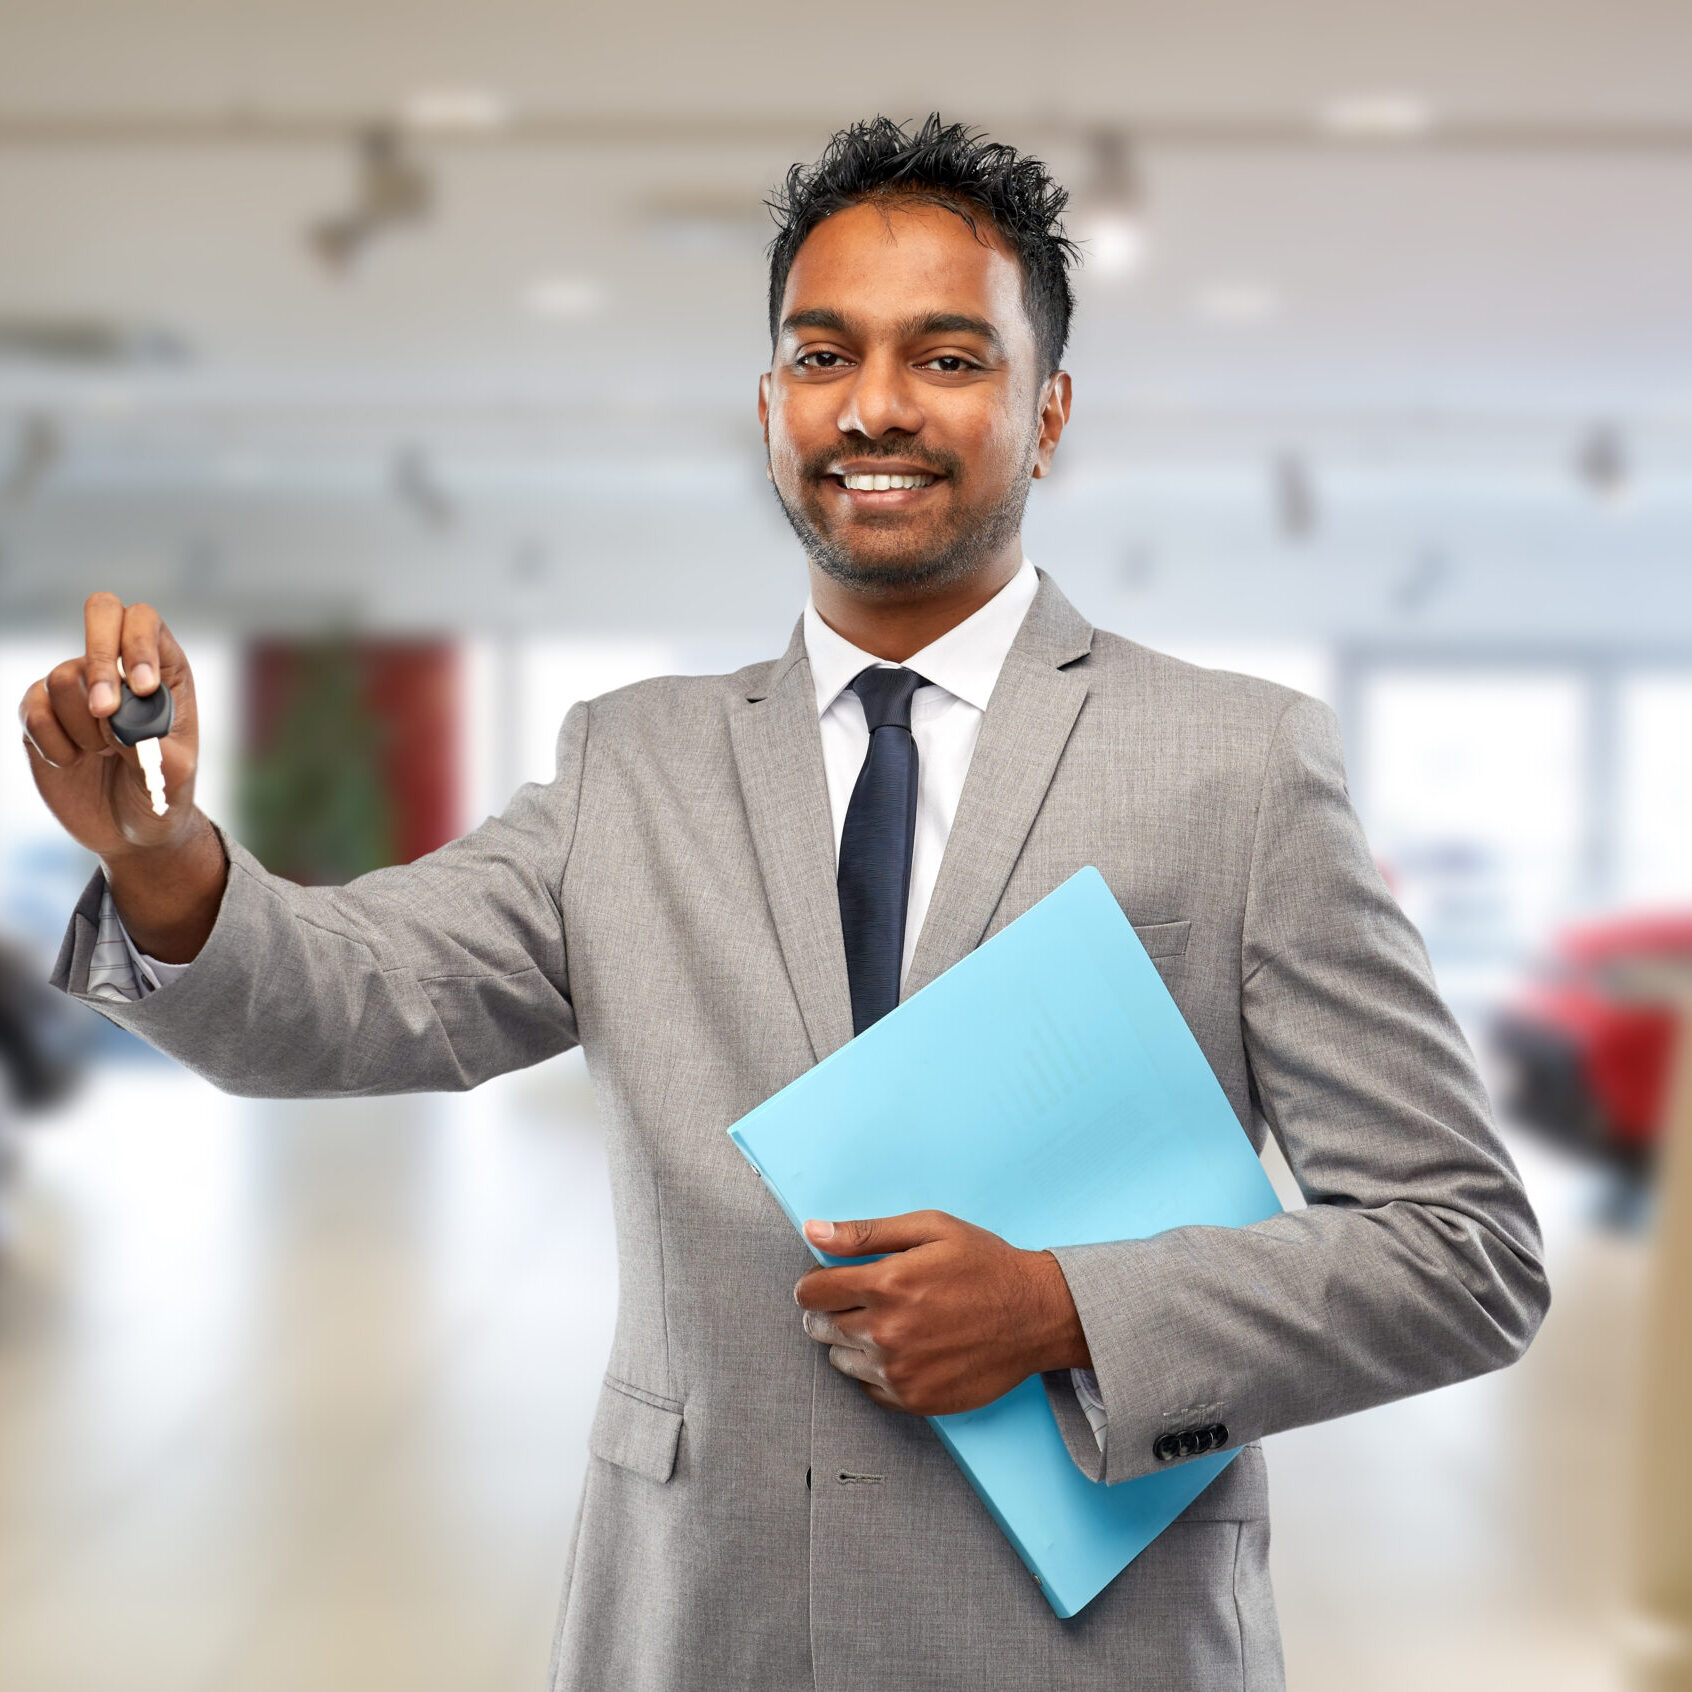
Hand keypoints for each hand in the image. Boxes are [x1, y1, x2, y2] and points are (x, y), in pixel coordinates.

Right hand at [18, 592, 224, 961]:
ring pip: (64, 677)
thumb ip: (152, 748)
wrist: (131, 832)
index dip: (136, 644)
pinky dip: (55, 742)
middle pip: (101, 611)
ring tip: (103, 755)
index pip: (144, 620)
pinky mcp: (42, 713)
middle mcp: (118, 668)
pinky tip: (73, 762)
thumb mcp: (173, 779)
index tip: (142, 689)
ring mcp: (78, 688)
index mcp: (163, 671)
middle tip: (106, 713)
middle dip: (97, 660)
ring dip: (84, 726)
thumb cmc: (163, 797)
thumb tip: (115, 722)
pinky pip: (34, 708)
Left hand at [794, 1210, 1090, 1416]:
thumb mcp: (930, 1229)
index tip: (828, 1281)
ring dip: (851, 1341)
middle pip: (819, 1327)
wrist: (1036, 1315)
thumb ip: (866, 1233)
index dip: (814, 1283)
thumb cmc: (985, 1265)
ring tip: (888, 1323)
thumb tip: (813, 1231)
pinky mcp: (913, 1400)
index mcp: (887, 1284)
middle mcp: (887, 1332)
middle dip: (830, 1310)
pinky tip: (905, 1349)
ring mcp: (899, 1371)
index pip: (811, 1292)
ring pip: (839, 1359)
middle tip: (862, 1300)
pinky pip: (867, 1387)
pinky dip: (875, 1369)